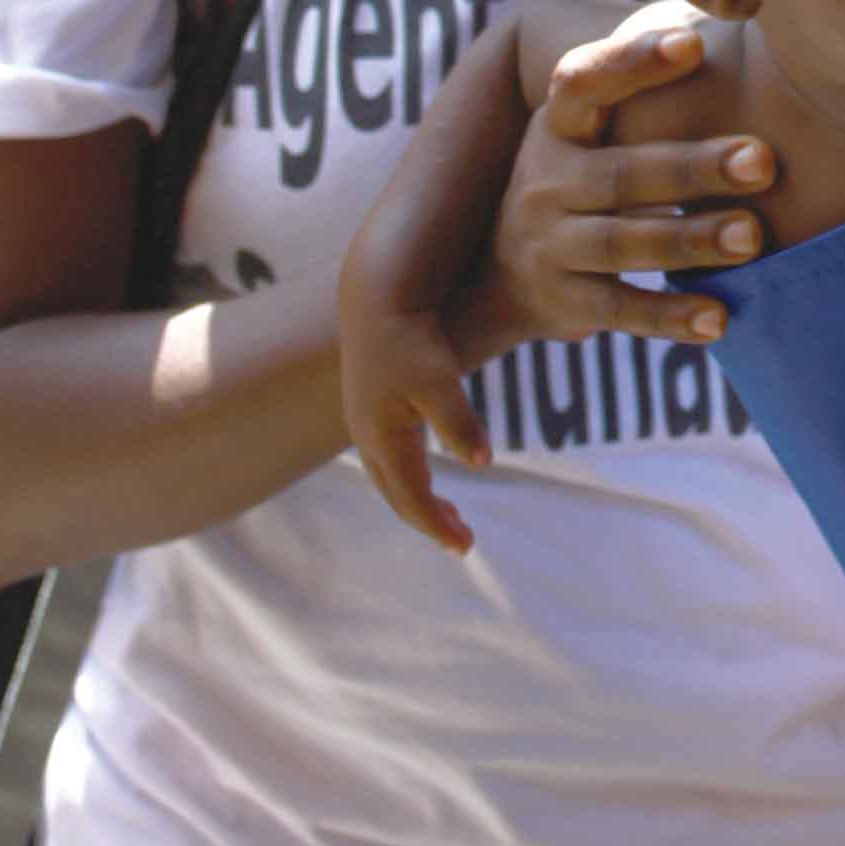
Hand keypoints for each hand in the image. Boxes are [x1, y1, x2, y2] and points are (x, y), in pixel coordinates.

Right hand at [338, 275, 487, 558]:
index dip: (438, 527)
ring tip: (446, 514)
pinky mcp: (368, 406)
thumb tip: (481, 462)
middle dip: (427, 520)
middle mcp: (367, 438)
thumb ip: (458, 422)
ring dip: (415, 500)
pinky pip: (386, 457)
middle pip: (397, 495)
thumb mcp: (439, 379)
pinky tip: (424, 467)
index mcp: (384, 439)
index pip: (412, 499)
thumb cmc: (411, 337)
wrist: (378, 297)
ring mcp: (363, 422)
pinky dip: (406, 475)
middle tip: (460, 541)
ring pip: (388, 477)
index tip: (466, 548)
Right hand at [474, 9, 773, 347]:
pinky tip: (720, 319)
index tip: (692, 42)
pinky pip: (620, 310)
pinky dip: (670, 316)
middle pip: (622, 173)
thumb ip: (644, 87)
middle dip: (694, 167)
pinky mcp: (565, 302)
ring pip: (624, 242)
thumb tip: (731, 8)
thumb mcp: (591, 130)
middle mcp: (545, 183)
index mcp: (557, 127)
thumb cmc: (584, 173)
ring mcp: (550, 245)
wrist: (501, 272)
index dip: (631, 62)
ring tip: (753, 237)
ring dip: (691, 239)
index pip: (582, 83)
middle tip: (765, 159)